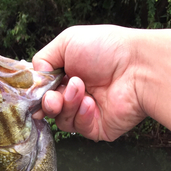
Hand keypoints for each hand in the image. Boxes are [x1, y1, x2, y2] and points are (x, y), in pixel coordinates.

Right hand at [32, 25, 146, 141]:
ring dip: (67, 104)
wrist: (138, 68)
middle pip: (49, 108)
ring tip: (80, 89)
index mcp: (69, 74)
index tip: (33, 92)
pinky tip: (91, 103)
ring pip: (61, 119)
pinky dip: (81, 115)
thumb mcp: (67, 42)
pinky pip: (78, 129)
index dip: (37, 93)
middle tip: (55, 97)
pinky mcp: (97, 129)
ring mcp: (87, 113)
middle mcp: (77, 95)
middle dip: (48, 102)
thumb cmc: (107, 50)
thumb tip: (34, 78)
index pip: (44, 89)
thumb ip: (43, 59)